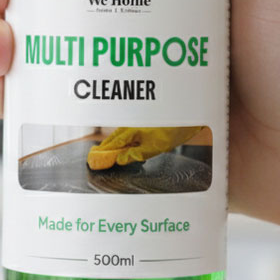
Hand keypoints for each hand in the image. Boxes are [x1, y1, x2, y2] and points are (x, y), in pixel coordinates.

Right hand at [87, 126, 204, 169]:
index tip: (95, 159)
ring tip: (109, 152)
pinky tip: (125, 145)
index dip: (103, 152)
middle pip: (113, 138)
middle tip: (98, 157)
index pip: (112, 144)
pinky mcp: (143, 125)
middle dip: (106, 147)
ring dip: (114, 143)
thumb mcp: (151, 149)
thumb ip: (134, 154)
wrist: (184, 121)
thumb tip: (120, 159)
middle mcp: (130, 126)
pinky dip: (123, 140)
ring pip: (120, 135)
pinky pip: (127, 133)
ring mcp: (136, 124)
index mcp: (130, 131)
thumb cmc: (169, 132)